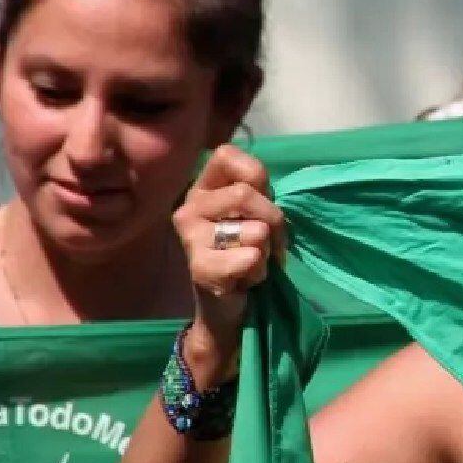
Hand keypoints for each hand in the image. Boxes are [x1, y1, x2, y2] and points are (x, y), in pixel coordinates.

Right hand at [175, 145, 284, 357]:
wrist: (229, 307)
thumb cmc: (247, 253)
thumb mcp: (257, 215)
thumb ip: (259, 193)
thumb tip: (262, 187)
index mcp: (203, 188)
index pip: (226, 155)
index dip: (257, 176)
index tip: (263, 200)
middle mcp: (189, 208)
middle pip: (244, 193)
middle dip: (273, 220)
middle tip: (270, 242)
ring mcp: (190, 238)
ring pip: (252, 229)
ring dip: (267, 249)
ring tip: (255, 261)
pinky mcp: (199, 268)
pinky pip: (249, 258)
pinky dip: (260, 270)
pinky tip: (248, 279)